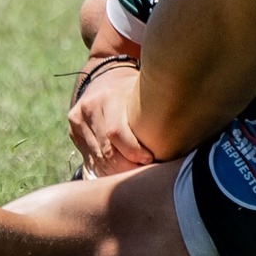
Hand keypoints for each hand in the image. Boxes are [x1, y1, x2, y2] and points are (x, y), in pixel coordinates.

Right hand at [68, 61, 154, 177]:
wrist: (104, 76)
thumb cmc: (132, 88)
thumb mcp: (142, 90)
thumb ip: (154, 109)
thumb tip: (181, 132)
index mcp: (106, 97)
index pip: (116, 132)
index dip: (134, 151)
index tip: (151, 159)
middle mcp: (88, 110)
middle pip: (107, 151)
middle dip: (128, 169)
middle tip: (146, 175)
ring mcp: (77, 123)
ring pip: (99, 161)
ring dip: (118, 174)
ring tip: (136, 179)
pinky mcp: (74, 134)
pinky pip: (91, 162)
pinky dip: (107, 172)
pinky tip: (120, 177)